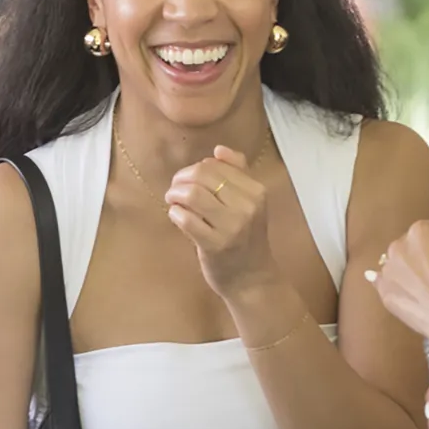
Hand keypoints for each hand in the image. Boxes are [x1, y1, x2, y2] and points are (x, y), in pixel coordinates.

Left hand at [165, 146, 277, 303]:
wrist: (252, 278)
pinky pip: (185, 219)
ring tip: (172, 200)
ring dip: (174, 194)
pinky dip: (175, 213)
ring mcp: (231, 227)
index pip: (216, 165)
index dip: (194, 168)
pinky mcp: (214, 245)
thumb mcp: (250, 203)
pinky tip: (176, 216)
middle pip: (202, 176)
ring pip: (192, 195)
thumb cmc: (247, 238)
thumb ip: (238, 173)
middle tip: (174, 189)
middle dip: (180, 179)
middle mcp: (247, 207)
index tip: (188, 179)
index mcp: (256, 192)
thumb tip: (219, 150)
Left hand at [373, 218, 428, 344]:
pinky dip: (391, 281)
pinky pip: (383, 281)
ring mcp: (388, 269)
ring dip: (411, 265)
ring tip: (426, 281)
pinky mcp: (384, 291)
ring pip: (400, 261)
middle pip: (417, 243)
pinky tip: (393, 284)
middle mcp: (399, 245)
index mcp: (422, 231)